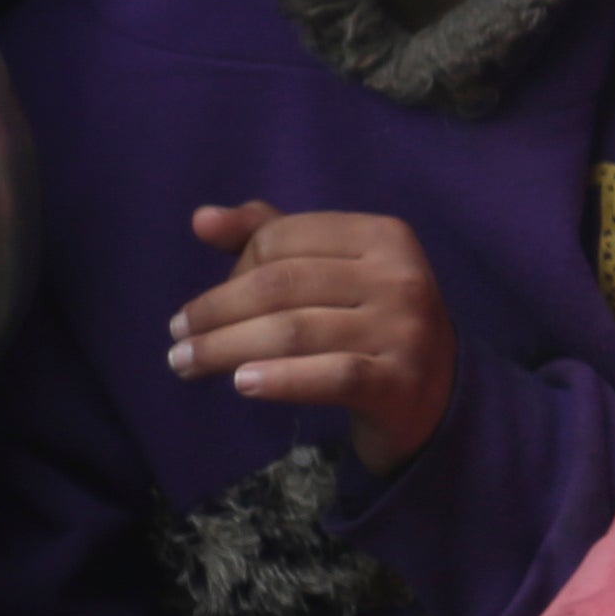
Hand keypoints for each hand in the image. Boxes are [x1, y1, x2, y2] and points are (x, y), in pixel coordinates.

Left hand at [171, 205, 461, 475]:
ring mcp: (404, 329)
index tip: (207, 306)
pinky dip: (281, 379)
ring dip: (226, 348)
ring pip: (295, 331)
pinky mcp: (400, 382)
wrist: (438, 395)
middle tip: (176, 338)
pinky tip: (242, 384)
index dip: (233, 268)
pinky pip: (330, 376)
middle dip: (216, 312)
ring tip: (185, 363)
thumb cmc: (370, 321)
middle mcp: (400, 275)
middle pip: (281, 284)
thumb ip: (271, 237)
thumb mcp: (333, 270)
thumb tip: (202, 220)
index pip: (283, 239)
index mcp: (384, 235)